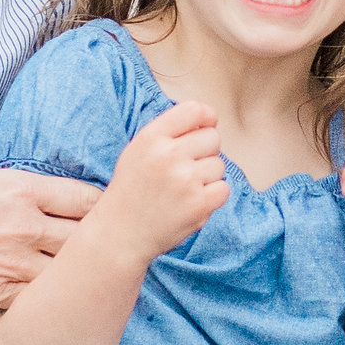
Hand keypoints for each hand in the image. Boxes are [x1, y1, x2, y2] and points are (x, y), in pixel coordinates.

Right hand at [0, 136, 101, 306]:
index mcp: (21, 189)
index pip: (87, 199)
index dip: (102, 208)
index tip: (103, 215)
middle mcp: (24, 225)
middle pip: (88, 238)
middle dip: (96, 243)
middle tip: (100, 249)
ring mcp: (12, 263)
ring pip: (69, 274)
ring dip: (75, 275)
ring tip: (80, 278)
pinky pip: (39, 299)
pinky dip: (47, 299)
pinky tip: (49, 298)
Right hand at [98, 104, 230, 262]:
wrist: (120, 234)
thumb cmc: (132, 190)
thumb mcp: (139, 150)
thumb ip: (169, 132)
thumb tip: (210, 119)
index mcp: (152, 137)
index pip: (195, 110)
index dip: (206, 118)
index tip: (204, 129)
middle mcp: (169, 155)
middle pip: (213, 138)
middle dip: (204, 152)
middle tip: (184, 170)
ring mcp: (186, 180)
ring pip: (219, 165)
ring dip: (207, 177)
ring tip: (182, 190)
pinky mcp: (199, 204)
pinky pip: (224, 188)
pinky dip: (212, 197)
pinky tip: (191, 202)